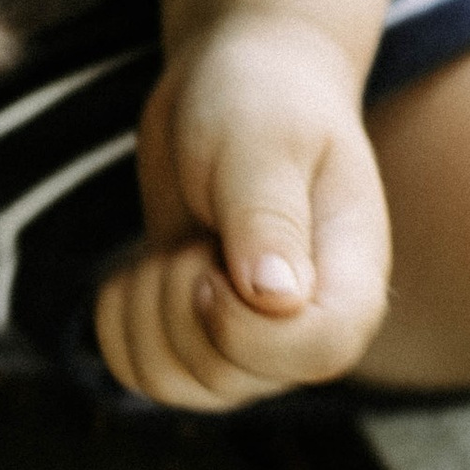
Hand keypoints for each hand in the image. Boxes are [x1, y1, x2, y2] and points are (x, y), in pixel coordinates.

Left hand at [92, 12, 390, 412]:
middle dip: (179, 298)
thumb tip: (277, 302)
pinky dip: (118, 323)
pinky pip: (142, 374)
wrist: (237, 83)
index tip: (209, 254)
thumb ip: (268, 217)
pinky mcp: (198, 336)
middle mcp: (306, 325)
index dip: (244, 326)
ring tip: (174, 245)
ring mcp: (251, 341)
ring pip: (176, 386)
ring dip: (145, 311)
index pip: (317, 354)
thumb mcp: (263, 142)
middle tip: (198, 229)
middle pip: (229, 378)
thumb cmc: (261, 101)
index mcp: (351, 280)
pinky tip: (139, 268)